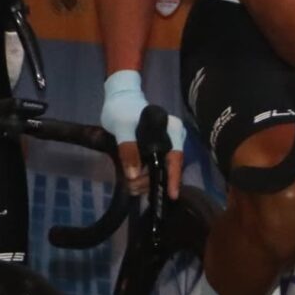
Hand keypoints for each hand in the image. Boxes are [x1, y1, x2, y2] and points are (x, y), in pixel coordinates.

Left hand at [100, 69, 186, 196]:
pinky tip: (135, 183)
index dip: (173, 178)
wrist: (119, 99)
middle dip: (152, 181)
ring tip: (130, 187)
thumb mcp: (122, 127)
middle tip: (132, 188)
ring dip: (147, 181)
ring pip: (162, 169)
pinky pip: (156, 166)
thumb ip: (128, 149)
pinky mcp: (158, 148)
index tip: (171, 194)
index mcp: (172, 130)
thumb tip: (134, 175)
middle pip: (168, 167)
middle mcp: (175, 138)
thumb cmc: (122, 109)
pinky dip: (146, 176)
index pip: (175, 158)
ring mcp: (167, 144)